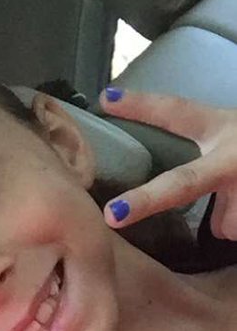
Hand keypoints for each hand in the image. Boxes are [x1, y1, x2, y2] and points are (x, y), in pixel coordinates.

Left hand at [97, 88, 236, 239]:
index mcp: (223, 127)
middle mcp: (231, 155)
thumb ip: (216, 168)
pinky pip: (232, 231)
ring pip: (221, 221)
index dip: (143, 106)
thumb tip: (198, 207)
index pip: (178, 112)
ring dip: (230, 217)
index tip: (106, 98)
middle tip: (114, 214)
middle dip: (147, 200)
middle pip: (182, 185)